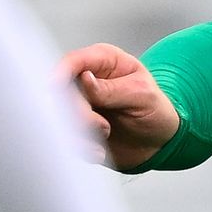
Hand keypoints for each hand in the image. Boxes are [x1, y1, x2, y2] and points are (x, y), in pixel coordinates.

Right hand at [62, 43, 179, 172]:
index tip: (53, 87)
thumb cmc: (155, 111)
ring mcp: (79, 105)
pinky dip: (81, 148)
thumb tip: (84, 79)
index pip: (74, 61)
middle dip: (80, 113)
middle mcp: (86, 81)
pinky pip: (66, 138)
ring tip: (106, 133)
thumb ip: (111, 88)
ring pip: (59, 117)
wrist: (158, 143)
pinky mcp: (76, 128)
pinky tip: (99, 150)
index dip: (60, 73)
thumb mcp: (142, 95)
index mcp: (103, 61)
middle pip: (61, 91)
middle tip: (103, 125)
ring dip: (81, 132)